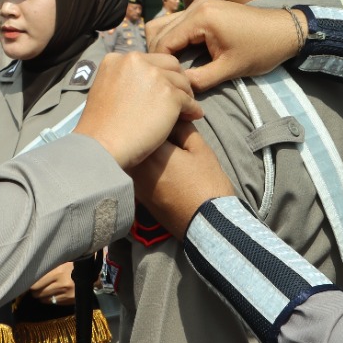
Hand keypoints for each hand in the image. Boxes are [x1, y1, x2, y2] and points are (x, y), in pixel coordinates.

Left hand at [29, 262, 76, 305]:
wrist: (94, 273)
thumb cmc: (76, 264)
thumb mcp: (63, 261)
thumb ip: (50, 266)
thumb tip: (31, 272)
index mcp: (58, 271)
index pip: (36, 283)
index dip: (29, 283)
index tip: (28, 280)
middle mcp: (61, 284)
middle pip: (37, 292)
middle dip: (34, 290)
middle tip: (34, 286)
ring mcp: (66, 294)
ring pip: (44, 299)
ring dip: (41, 296)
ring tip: (42, 290)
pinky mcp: (70, 301)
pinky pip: (53, 302)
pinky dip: (49, 299)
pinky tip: (51, 294)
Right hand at [74, 53, 201, 169]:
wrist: (101, 145)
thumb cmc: (100, 127)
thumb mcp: (105, 90)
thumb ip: (124, 81)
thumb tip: (144, 86)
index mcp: (118, 59)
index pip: (149, 60)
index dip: (159, 74)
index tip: (162, 88)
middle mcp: (137, 61)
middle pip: (170, 64)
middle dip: (177, 79)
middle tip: (180, 95)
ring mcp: (155, 76)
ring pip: (182, 82)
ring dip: (186, 95)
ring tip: (187, 109)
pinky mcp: (170, 95)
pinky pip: (189, 101)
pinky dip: (193, 109)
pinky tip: (193, 116)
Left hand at [129, 121, 234, 238]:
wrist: (207, 223)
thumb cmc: (207, 183)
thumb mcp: (200, 149)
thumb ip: (183, 128)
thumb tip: (172, 120)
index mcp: (152, 150)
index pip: (150, 122)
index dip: (165, 118)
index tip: (178, 122)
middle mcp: (137, 166)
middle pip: (140, 139)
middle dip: (154, 133)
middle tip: (176, 136)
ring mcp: (135, 183)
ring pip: (138, 156)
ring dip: (150, 149)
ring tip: (173, 153)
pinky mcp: (139, 196)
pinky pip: (140, 172)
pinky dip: (150, 166)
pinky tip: (168, 170)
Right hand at [146, 0, 305, 91]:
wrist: (285, 31)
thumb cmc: (261, 50)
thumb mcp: (230, 69)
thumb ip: (200, 80)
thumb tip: (178, 90)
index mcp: (200, 18)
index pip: (164, 43)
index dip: (161, 66)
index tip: (165, 84)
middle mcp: (195, 6)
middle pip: (158, 31)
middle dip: (159, 56)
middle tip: (166, 79)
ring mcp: (198, 4)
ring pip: (164, 25)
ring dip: (163, 46)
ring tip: (172, 69)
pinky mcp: (204, 7)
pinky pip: (177, 22)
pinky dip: (173, 39)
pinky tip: (181, 58)